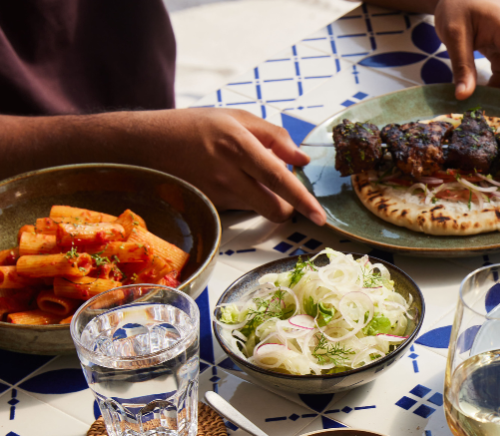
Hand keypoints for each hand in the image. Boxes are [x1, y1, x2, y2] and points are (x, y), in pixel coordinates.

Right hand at [122, 109, 325, 224]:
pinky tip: (226, 181)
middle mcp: (227, 173)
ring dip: (264, 199)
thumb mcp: (234, 117)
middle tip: (284, 190)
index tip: (320, 216)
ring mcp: (215, 194)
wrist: (141, 144)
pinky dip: (243, 199)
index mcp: (237, 144)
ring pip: (257, 209)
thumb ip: (274, 136)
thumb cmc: (192, 127)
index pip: (279, 178)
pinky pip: (239, 209)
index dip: (302, 200)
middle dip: (288, 206)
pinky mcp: (207, 206)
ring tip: (246, 176)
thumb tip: (302, 159)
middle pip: (274, 207)